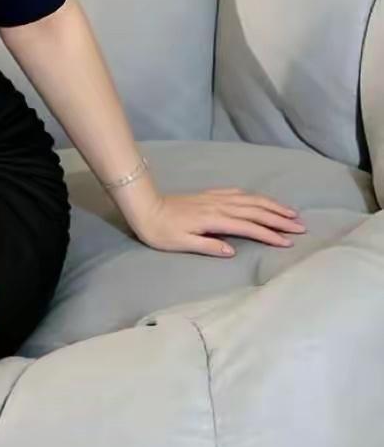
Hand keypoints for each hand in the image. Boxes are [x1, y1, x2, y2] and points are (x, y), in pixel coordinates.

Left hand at [131, 188, 305, 258]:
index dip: (270, 235)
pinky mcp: (211, 195)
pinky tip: (262, 200)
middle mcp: (220, 206)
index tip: (287, 242)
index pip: (249, 228)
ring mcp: (216, 198)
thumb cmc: (161, 231)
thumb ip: (208, 246)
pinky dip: (255, 197)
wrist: (145, 207)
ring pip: (251, 200)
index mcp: (215, 220)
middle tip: (301, 226)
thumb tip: (232, 252)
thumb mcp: (182, 243)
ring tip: (291, 212)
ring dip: (272, 206)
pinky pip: (239, 193)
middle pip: (256, 211)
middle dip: (280, 219)